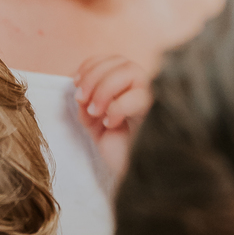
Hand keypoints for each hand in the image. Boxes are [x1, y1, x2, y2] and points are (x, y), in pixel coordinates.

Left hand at [75, 55, 151, 181]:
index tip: (76, 83)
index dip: (92, 66)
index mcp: (129, 87)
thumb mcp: (95, 124)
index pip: (112, 60)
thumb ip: (86, 105)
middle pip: (121, 62)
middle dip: (94, 76)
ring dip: (105, 88)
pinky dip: (118, 106)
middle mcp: (142, 89)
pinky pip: (139, 97)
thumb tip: (79, 90)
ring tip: (95, 112)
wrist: (133, 174)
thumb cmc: (119, 150)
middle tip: (81, 99)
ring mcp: (151, 99)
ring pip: (132, 71)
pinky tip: (110, 123)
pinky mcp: (158, 113)